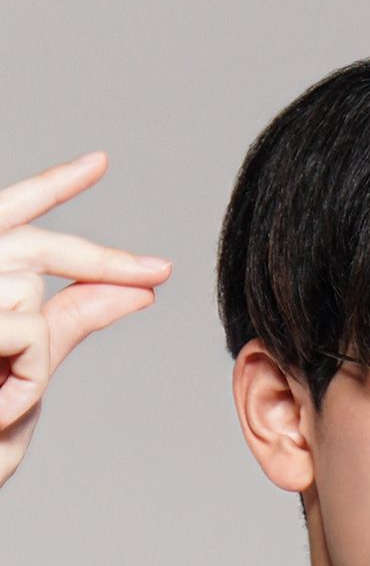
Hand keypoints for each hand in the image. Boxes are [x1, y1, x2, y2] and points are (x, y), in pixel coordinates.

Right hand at [0, 152, 171, 488]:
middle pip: (35, 246)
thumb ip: (72, 320)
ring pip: (28, 297)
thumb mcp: (29, 365)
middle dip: (104, 260)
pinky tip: (3, 404)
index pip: (11, 214)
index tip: (99, 161)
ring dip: (33, 357)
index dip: (54, 185)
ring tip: (2, 397)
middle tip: (159, 271)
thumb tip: (141, 291)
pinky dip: (26, 376)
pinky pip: (23, 331)